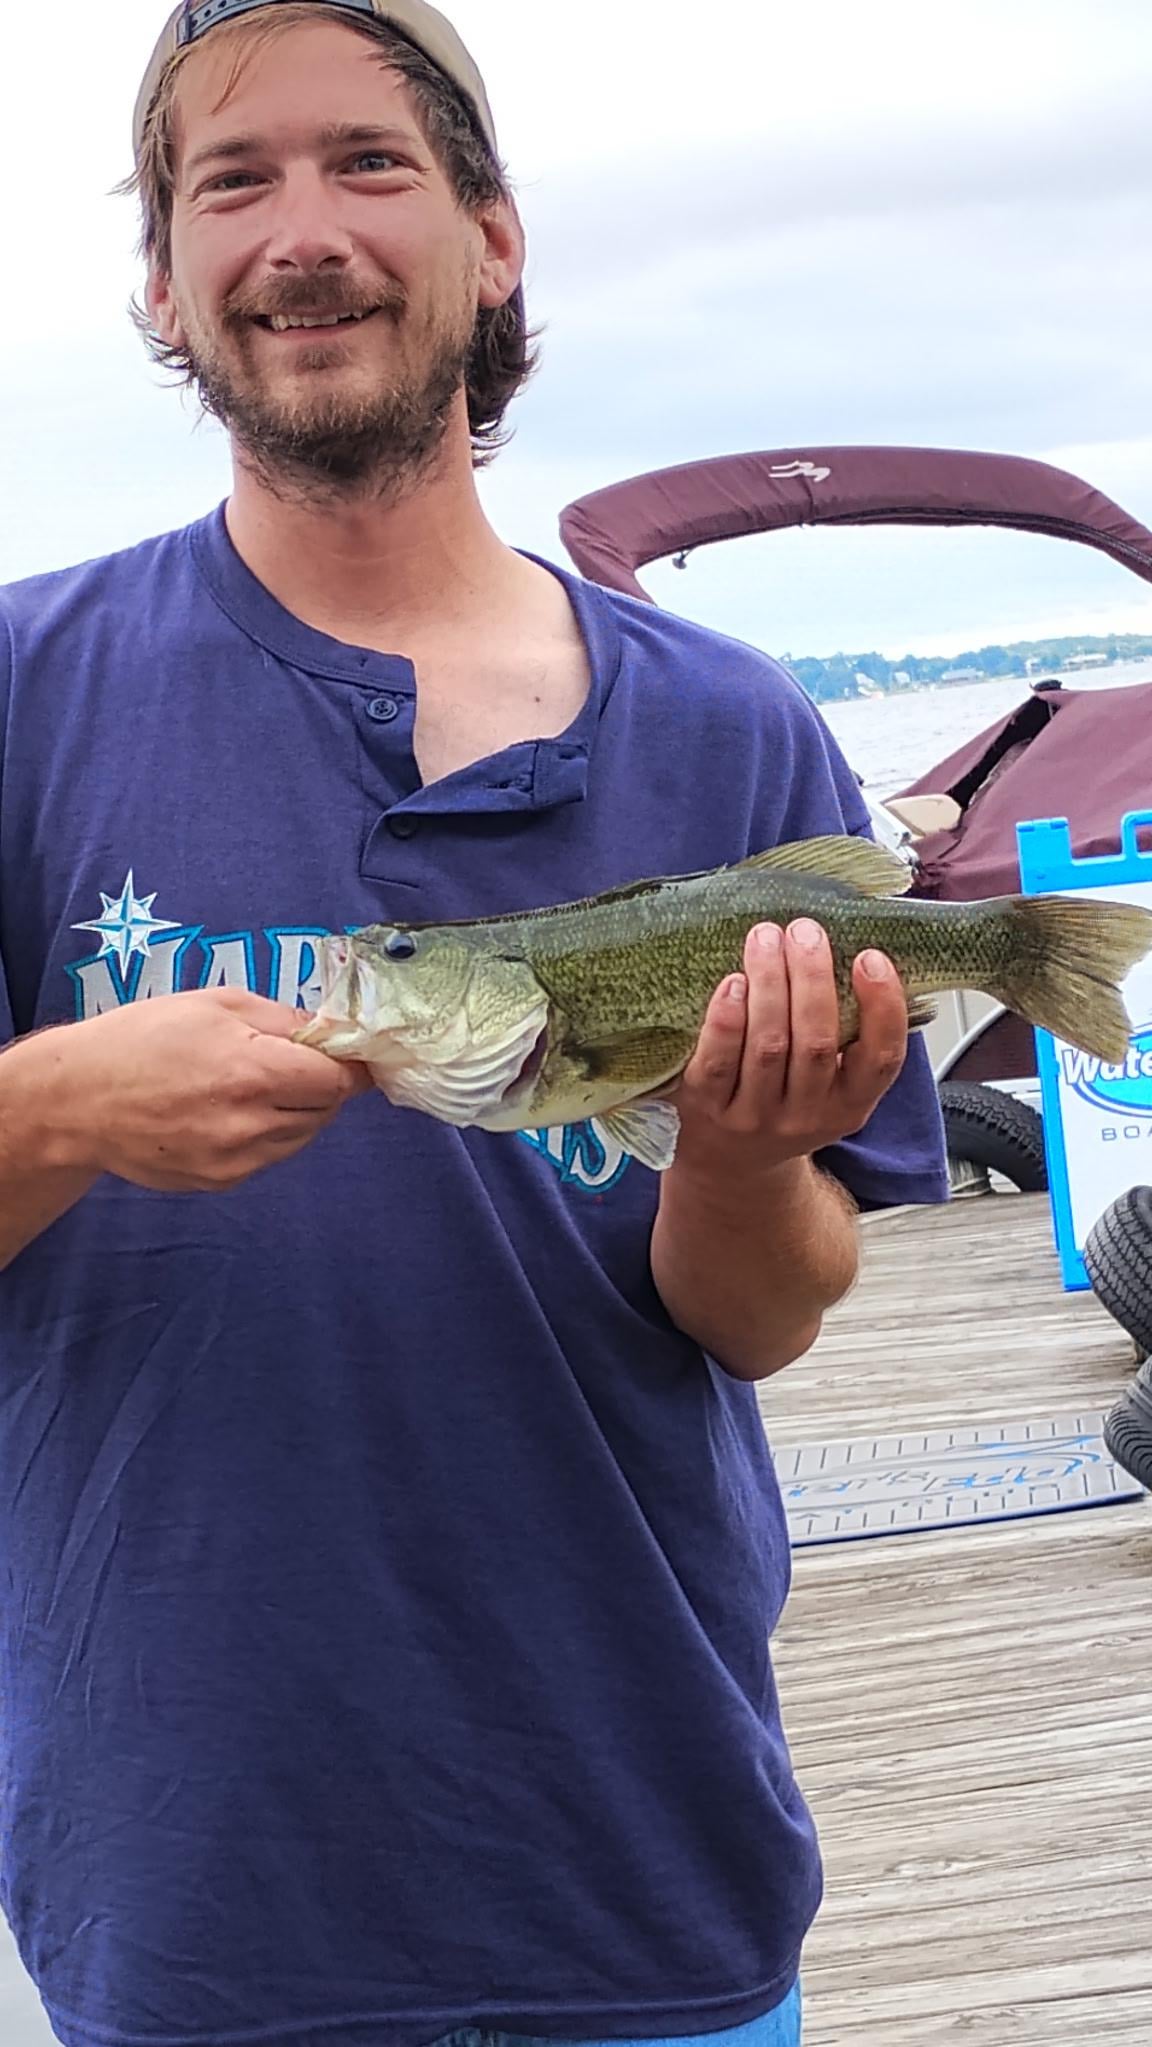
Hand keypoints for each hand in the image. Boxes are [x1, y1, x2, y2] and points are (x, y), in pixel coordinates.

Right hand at [25, 988, 372, 1192]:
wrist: (79, 1099)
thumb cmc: (144, 1038)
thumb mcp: (216, 1004)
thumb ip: (284, 1019)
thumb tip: (334, 1031)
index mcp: (253, 1071)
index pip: (339, 1080)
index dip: (351, 1065)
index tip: (356, 1055)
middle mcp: (250, 1124)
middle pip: (326, 1109)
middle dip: (321, 1085)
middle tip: (294, 1062)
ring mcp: (235, 1160)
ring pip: (301, 1136)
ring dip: (297, 1111)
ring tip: (253, 1085)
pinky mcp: (221, 1181)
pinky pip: (269, 1157)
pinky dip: (266, 1134)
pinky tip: (228, 1112)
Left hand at [670, 918, 908, 1183]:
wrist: (729, 1159)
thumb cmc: (786, 1097)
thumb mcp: (831, 1082)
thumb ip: (847, 1031)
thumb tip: (851, 943)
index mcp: (851, 1104)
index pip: (882, 1060)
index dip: (883, 1007)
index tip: (870, 957)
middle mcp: (807, 1115)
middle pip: (816, 1043)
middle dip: (812, 979)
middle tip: (805, 930)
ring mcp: (755, 1117)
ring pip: (769, 1047)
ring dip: (770, 984)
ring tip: (766, 937)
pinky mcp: (707, 1109)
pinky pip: (719, 1063)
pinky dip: (727, 1021)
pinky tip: (732, 983)